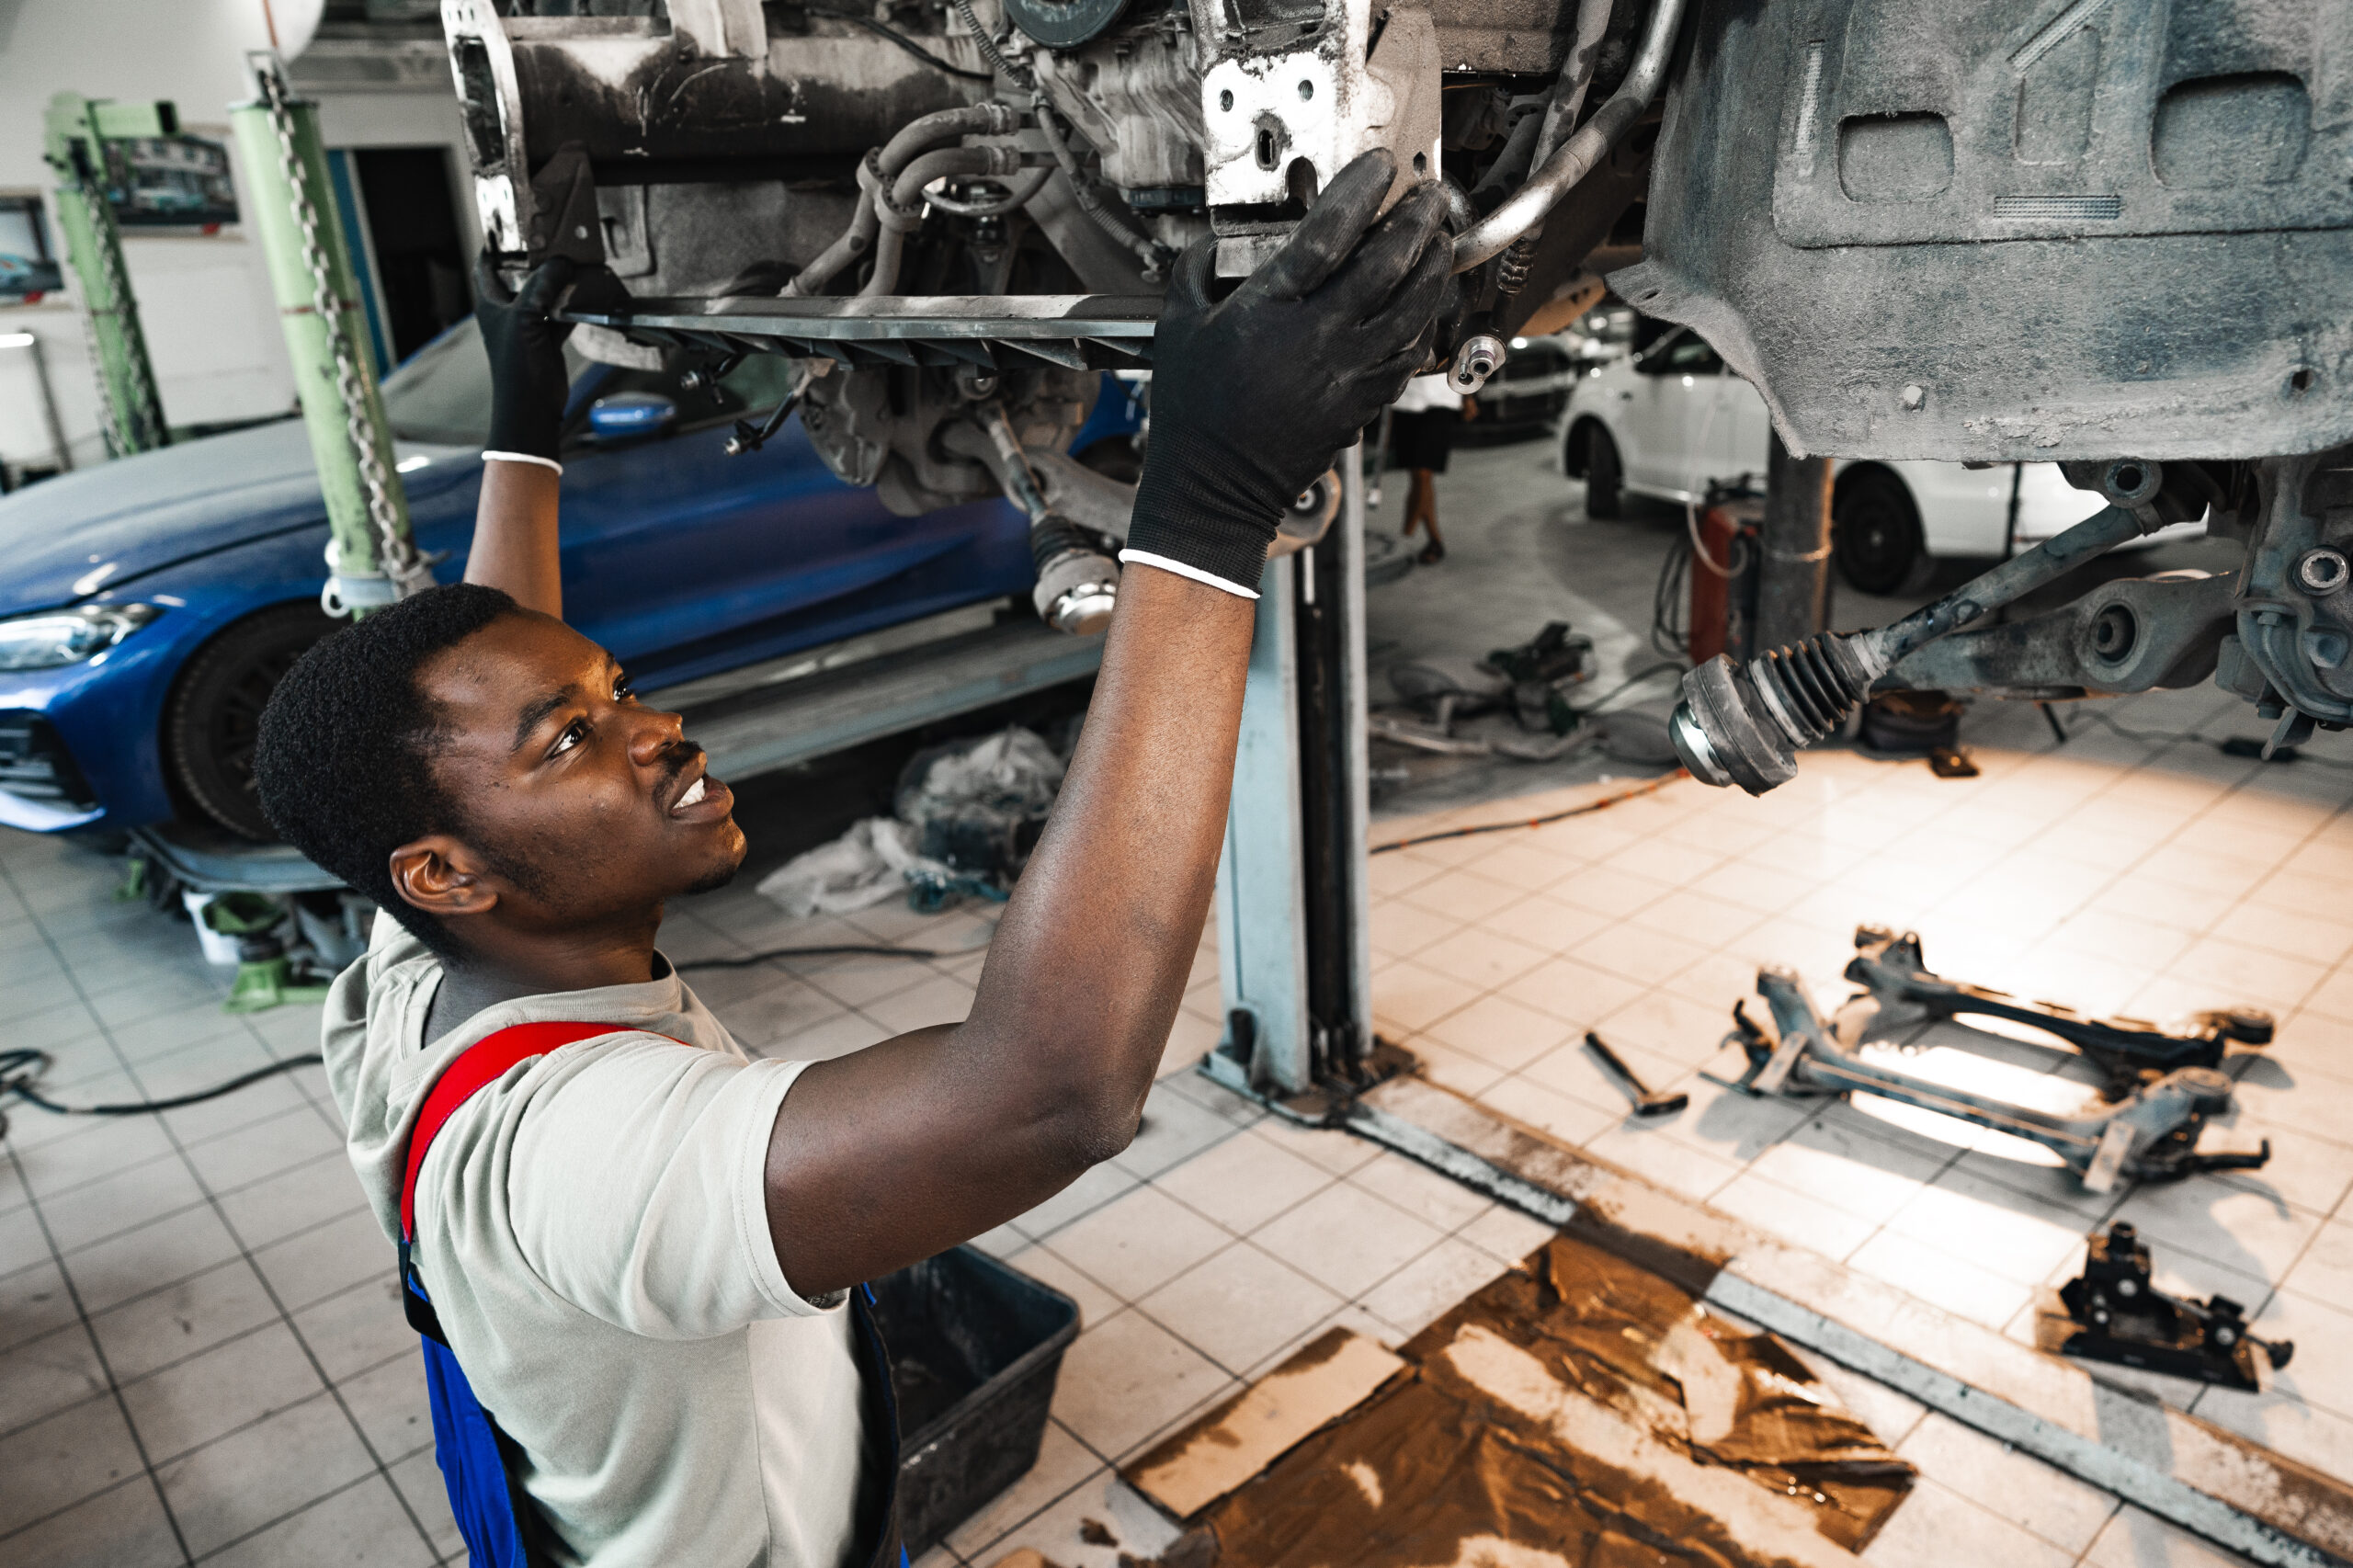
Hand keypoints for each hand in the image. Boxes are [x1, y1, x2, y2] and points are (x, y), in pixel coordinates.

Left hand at [476, 254, 577, 461]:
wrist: (532, 407)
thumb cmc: (518, 366)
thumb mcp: (525, 318)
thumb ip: (542, 286)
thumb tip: (561, 262)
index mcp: (491, 304)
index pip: (487, 266)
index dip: (494, 245)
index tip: (508, 226)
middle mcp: (507, 312)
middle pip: (521, 277)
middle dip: (536, 261)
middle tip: (554, 240)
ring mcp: (528, 326)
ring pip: (545, 295)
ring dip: (559, 283)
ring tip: (575, 262)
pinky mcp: (547, 340)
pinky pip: (562, 315)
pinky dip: (574, 306)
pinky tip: (588, 294)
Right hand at [1125, 150, 1450, 593]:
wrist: (1216, 486)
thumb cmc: (1195, 414)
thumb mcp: (1177, 328)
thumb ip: (1197, 273)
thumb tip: (1215, 245)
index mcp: (1269, 311)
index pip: (1328, 235)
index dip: (1360, 193)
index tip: (1378, 168)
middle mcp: (1318, 339)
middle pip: (1389, 265)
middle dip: (1416, 221)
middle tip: (1427, 197)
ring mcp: (1349, 373)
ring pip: (1413, 309)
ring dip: (1434, 268)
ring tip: (1440, 241)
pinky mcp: (1363, 403)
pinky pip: (1408, 355)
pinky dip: (1423, 323)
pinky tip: (1424, 305)